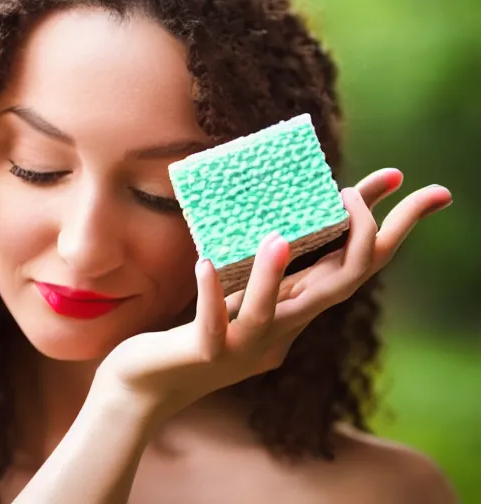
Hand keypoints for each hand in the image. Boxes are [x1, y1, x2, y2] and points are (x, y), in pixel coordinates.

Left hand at [98, 168, 451, 420]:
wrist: (150, 389)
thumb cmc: (199, 335)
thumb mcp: (243, 297)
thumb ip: (268, 272)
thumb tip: (285, 229)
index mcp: (295, 310)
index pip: (356, 268)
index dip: (396, 231)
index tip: (431, 192)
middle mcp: (282, 330)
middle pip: (338, 288)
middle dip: (363, 240)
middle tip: (353, 195)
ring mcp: (243, 348)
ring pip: (271, 314)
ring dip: (276, 277)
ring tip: (280, 239)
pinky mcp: (202, 355)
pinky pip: (211, 326)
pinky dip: (211, 295)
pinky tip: (205, 263)